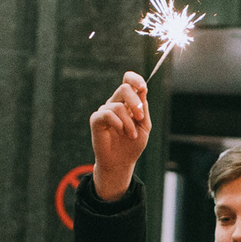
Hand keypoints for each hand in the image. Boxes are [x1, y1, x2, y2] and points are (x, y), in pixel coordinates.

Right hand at [90, 72, 151, 200]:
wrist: (121, 162)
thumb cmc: (133, 144)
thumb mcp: (144, 126)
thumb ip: (143, 109)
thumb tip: (143, 90)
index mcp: (128, 102)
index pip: (128, 80)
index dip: (135, 79)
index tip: (143, 87)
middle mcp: (116, 103)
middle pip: (124, 88)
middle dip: (135, 102)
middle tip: (140, 118)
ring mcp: (105, 110)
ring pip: (118, 106)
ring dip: (129, 122)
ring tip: (132, 135)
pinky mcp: (96, 119)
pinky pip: (107, 114)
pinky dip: (118, 123)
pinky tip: (121, 132)